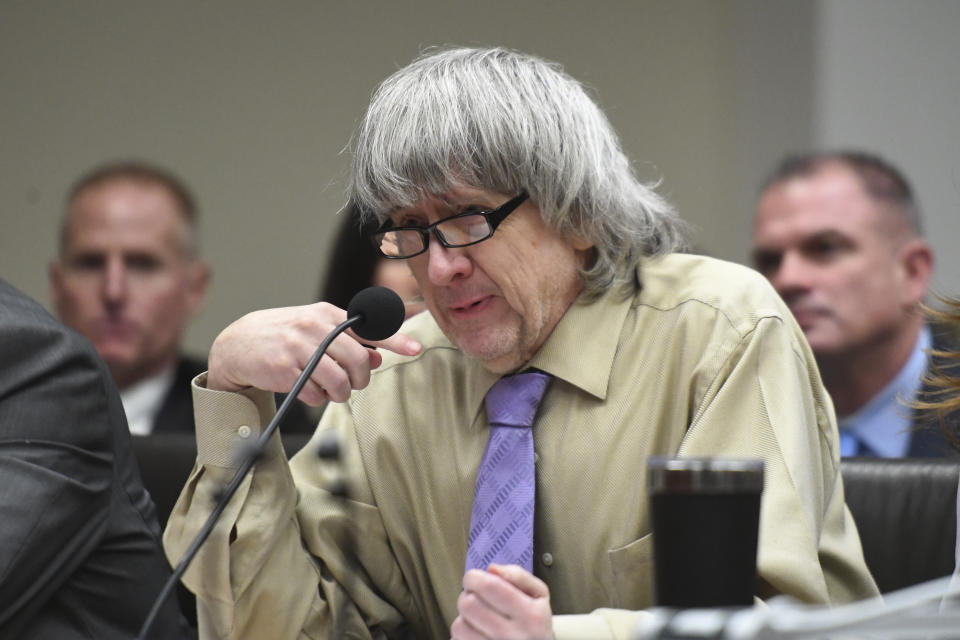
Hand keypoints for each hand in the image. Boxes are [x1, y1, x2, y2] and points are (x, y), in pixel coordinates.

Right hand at [206, 302, 420, 404]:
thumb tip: (378, 359)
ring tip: (328, 391)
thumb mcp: (316, 332)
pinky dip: (316, 398)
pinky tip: (307, 390)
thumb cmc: (283, 337)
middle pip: (358, 361)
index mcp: (327, 314)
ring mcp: (299, 347)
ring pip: (339, 381)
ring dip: (339, 394)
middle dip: (359, 380)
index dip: (395, 340)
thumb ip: (348, 344)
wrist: (237, 344)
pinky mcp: (284, 368)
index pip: (368, 327)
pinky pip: (315, 393)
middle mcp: (315, 327)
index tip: (416, 349)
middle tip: (351, 386)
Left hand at [451, 564, 553, 639]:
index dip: (474, 577)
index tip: (475, 578)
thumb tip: (492, 569)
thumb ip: (518, 576)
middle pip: (469, 604)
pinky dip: (463, 633)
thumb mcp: (539, 595)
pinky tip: (477, 631)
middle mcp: (513, 636)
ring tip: (479, 617)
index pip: (490, 586)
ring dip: (465, 617)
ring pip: (459, 625)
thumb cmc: (536, 623)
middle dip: (468, 595)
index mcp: (530, 615)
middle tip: (477, 597)